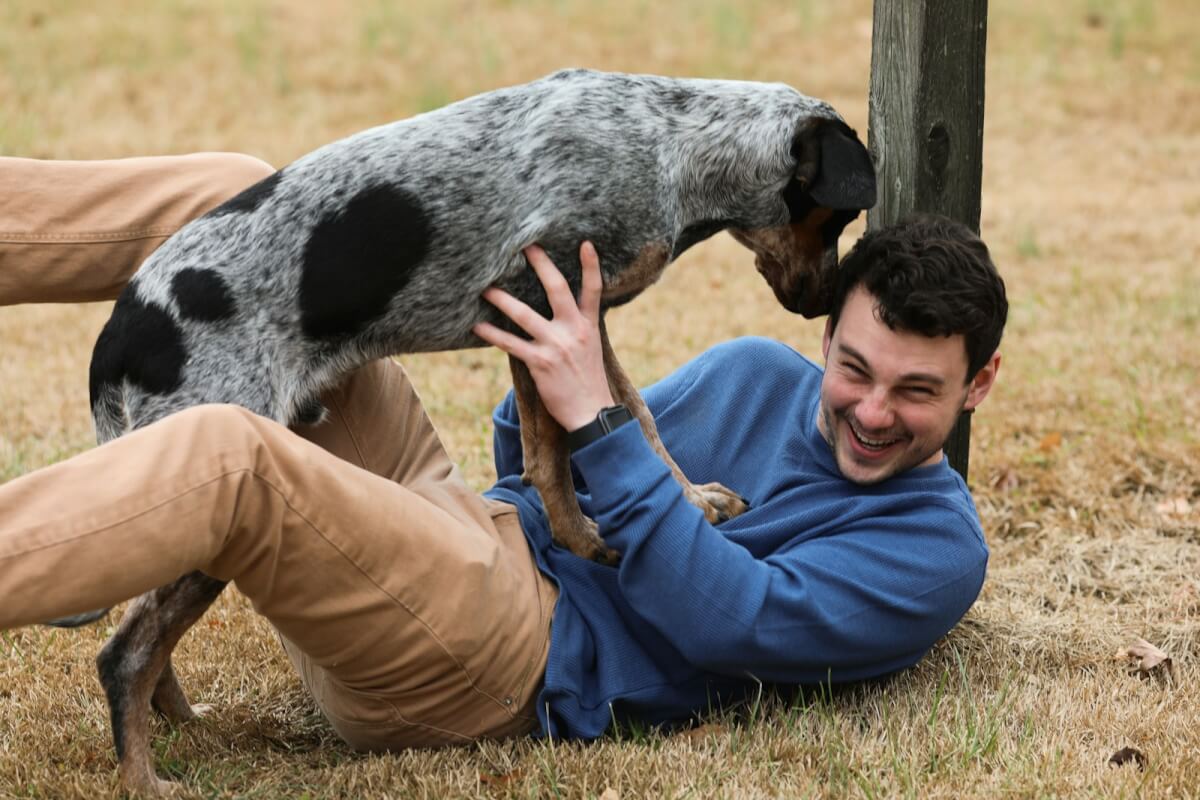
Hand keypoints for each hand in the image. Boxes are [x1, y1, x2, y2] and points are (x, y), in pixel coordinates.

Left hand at [473, 241, 614, 431]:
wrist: (592, 412)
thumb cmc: (588, 382)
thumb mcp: (591, 349)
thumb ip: (578, 327)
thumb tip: (565, 313)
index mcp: (588, 326)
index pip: (593, 290)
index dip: (591, 266)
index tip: (586, 244)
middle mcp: (573, 330)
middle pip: (557, 289)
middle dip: (541, 265)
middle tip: (525, 246)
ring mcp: (556, 345)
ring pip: (525, 315)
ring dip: (503, 300)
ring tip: (486, 287)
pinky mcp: (540, 362)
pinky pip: (511, 344)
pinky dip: (493, 335)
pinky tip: (477, 327)